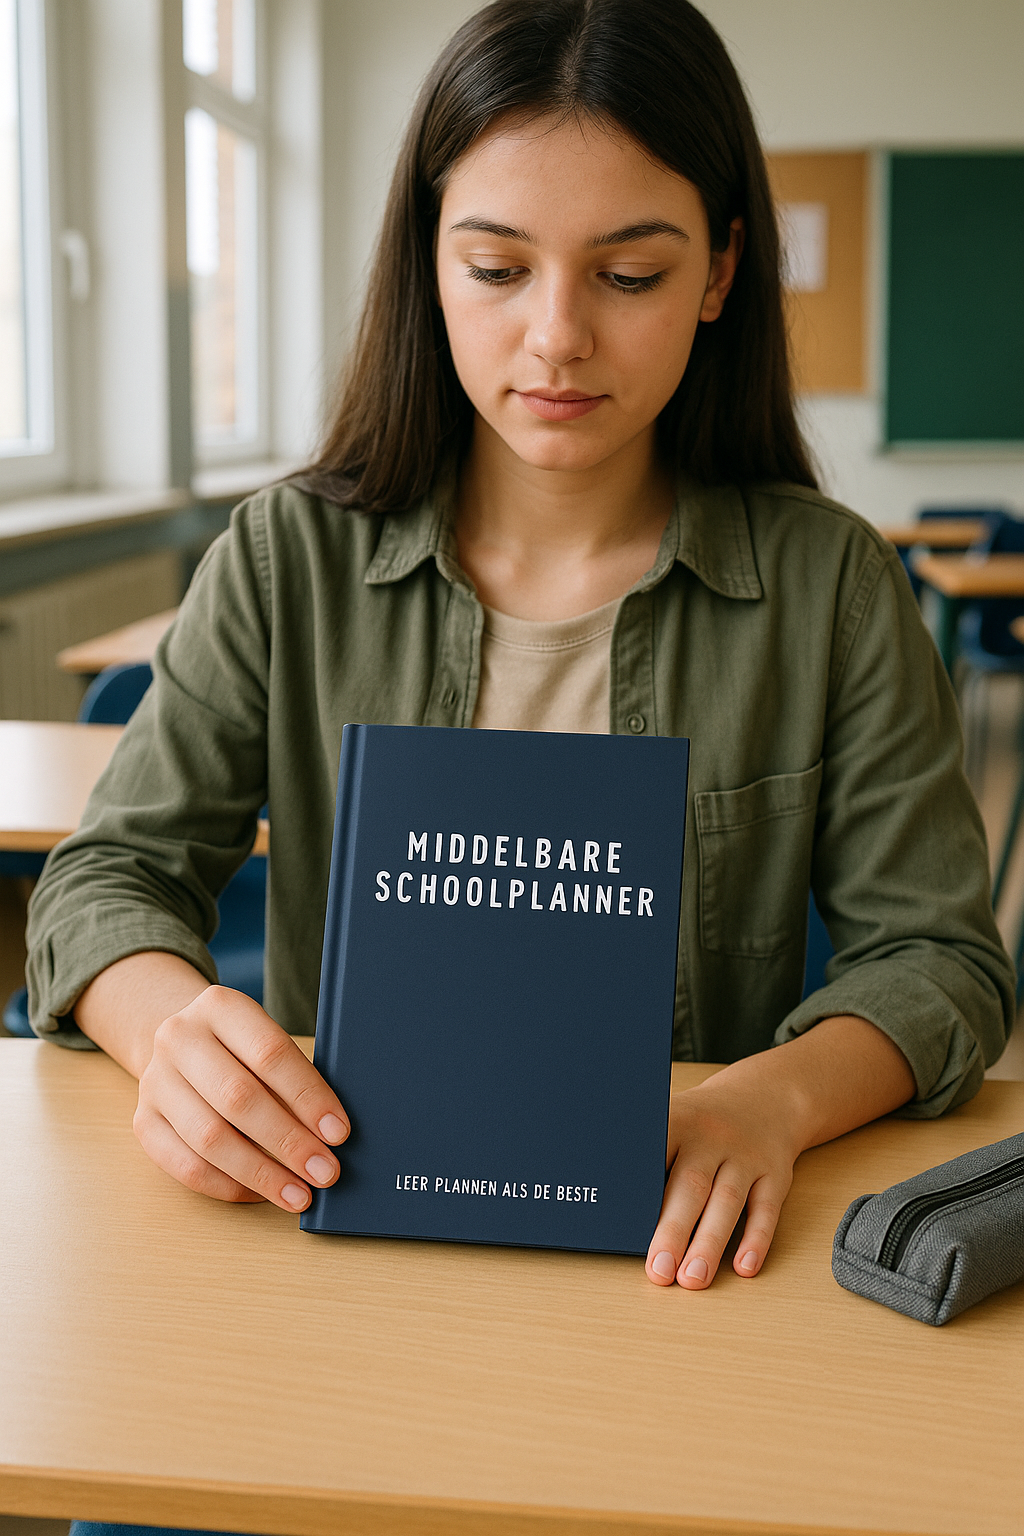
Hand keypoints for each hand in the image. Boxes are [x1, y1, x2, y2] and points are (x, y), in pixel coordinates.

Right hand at [133, 984, 349, 1212]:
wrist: (180, 1045)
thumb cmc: (241, 1049)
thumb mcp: (265, 1041)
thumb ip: (295, 1078)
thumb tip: (330, 1134)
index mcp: (220, 1006)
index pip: (270, 1052)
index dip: (308, 1096)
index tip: (338, 1132)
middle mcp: (180, 1038)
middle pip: (239, 1097)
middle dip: (288, 1141)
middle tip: (325, 1171)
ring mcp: (155, 1081)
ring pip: (210, 1138)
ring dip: (261, 1173)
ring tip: (299, 1194)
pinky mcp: (142, 1122)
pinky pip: (186, 1166)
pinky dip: (229, 1186)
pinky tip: (260, 1194)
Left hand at [644, 1016, 916, 1287]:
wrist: (764, 1098)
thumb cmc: (701, 1123)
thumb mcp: (672, 1119)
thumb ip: (647, 1155)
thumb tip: (614, 1208)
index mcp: (676, 1120)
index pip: (653, 1154)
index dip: (639, 1187)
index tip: (620, 1220)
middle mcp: (712, 1136)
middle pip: (690, 1186)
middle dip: (673, 1231)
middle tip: (658, 1271)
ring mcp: (747, 1155)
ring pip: (727, 1201)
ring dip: (709, 1243)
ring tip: (692, 1280)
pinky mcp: (775, 1174)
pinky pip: (767, 1209)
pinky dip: (756, 1240)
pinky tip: (743, 1268)